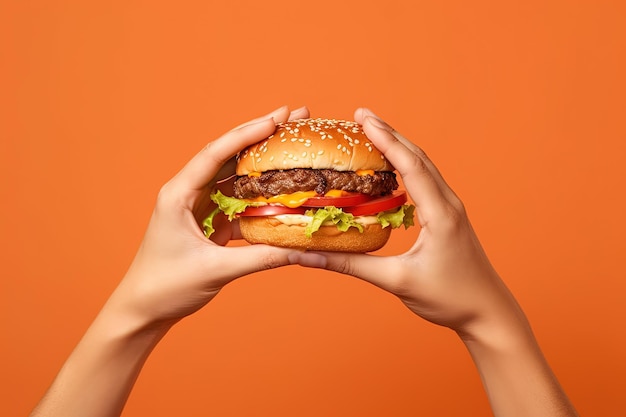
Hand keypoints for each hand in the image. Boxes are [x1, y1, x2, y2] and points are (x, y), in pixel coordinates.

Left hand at [109, 106, 310, 327]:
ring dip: (262, 161)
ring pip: (234, 176)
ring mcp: (199, 207)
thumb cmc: (165, 287)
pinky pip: (238, 200)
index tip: (276, 119)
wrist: (143, 310)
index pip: (215, 154)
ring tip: (291, 142)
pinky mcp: (208, 223)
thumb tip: (299, 249)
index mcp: (178, 195)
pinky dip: (259, 193)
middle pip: (228, 156)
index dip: (247, 134)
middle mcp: (187, 193)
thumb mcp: (214, 271)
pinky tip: (281, 187)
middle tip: (293, 116)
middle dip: (261, 135)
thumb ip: (260, 258)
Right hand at [289, 109, 578, 416]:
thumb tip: (310, 256)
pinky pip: (425, 181)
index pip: (409, 164)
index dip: (385, 139)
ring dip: (398, 146)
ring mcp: (450, 208)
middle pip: (417, 156)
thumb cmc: (449, 298)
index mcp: (439, 212)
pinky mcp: (448, 217)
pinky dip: (406, 165)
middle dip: (389, 133)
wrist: (488, 312)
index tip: (363, 118)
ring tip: (373, 133)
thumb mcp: (396, 281)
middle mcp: (448, 203)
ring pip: (423, 166)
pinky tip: (392, 168)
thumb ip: (352, 265)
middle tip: (360, 116)